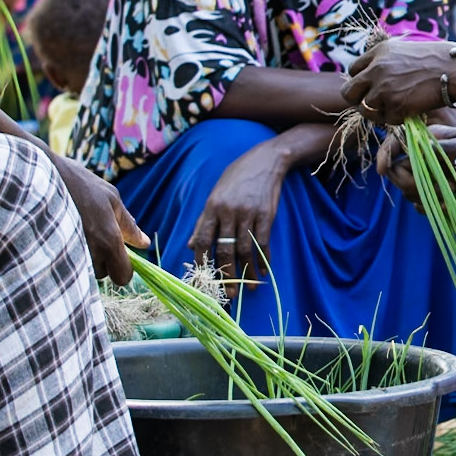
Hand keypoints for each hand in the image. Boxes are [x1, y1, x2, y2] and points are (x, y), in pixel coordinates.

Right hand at [51, 153, 149, 286]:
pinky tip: (62, 235)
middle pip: (102, 274)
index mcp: (108, 241)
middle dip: (103, 260)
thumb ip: (128, 225)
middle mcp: (89, 254)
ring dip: (83, 258)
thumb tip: (144, 243)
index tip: (120, 255)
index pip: (122, 277)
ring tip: (76, 231)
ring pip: (82, 270)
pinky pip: (63, 266)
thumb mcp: (111, 199)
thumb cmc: (79, 185)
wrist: (35, 179)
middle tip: (96, 235)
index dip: (123, 269)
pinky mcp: (47, 256)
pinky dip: (66, 256)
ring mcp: (66, 257)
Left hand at [187, 140, 287, 296]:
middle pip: (224, 249)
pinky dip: (263, 258)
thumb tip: (189, 244)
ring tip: (249, 287)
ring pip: (245, 249)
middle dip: (226, 274)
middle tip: (228, 293)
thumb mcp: (215, 194)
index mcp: (212, 207)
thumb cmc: (236, 178)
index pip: (203, 239)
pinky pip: (263, 241)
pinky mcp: (267, 214)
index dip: (202, 261)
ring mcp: (249, 213)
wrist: (265, 161)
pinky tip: (264, 270)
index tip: (203, 278)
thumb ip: (204, 220)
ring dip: (247, 271)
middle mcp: (229, 212)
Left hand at [345, 38, 455, 125]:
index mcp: (378, 52)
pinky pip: (387, 120)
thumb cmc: (438, 60)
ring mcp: (384, 89)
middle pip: (348, 92)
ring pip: (365, 110)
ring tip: (396, 108)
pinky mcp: (395, 106)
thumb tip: (371, 79)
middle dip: (358, 100)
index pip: (353, 70)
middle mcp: (376, 70)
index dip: (361, 81)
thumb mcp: (405, 50)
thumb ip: (385, 62)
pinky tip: (410, 109)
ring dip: (378, 112)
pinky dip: (397, 118)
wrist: (455, 69)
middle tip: (372, 103)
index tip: (372, 86)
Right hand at [377, 119, 455, 206]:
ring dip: (425, 195)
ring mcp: (430, 178)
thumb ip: (435, 148)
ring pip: (408, 191)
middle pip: (397, 173)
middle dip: (410, 182)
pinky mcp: (437, 196)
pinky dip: (431, 207)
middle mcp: (424, 159)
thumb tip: (410, 153)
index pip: (395, 145)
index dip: (385, 156)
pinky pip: (421, 205)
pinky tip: (448, 205)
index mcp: (427, 141)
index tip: (384, 170)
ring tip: (449, 192)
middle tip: (432, 186)